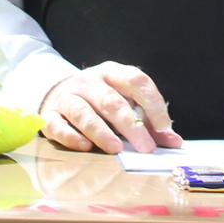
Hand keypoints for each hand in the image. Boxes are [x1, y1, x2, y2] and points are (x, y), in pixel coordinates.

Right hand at [39, 61, 182, 155]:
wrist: (58, 92)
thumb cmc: (99, 101)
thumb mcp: (125, 102)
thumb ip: (149, 122)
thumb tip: (173, 142)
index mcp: (112, 73)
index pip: (136, 80)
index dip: (153, 104)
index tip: (164, 129)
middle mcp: (89, 82)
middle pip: (111, 101)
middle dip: (130, 125)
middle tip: (146, 148)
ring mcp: (67, 96)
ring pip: (83, 112)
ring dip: (100, 132)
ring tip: (116, 149)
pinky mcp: (50, 114)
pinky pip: (57, 125)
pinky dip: (71, 136)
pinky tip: (85, 147)